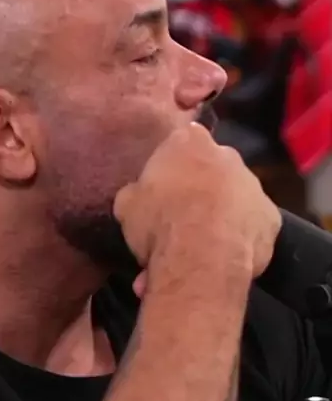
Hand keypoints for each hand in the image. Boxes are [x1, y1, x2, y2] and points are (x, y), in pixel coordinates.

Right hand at [114, 123, 281, 290]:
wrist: (199, 257)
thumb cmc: (159, 221)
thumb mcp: (127, 205)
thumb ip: (137, 192)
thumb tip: (138, 195)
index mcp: (190, 141)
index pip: (183, 141)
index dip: (173, 164)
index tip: (164, 186)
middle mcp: (228, 155)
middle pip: (212, 169)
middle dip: (200, 189)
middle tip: (180, 219)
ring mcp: (255, 187)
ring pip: (234, 199)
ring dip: (220, 217)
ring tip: (197, 251)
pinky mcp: (272, 219)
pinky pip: (252, 227)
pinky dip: (239, 239)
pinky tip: (220, 259)